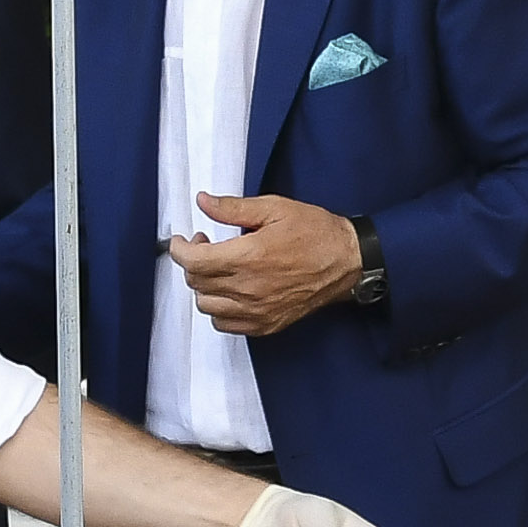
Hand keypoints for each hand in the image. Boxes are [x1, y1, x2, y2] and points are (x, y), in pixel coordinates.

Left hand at [165, 194, 362, 337]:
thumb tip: (203, 201)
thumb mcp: (275, 208)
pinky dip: (219, 309)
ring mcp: (258, 311)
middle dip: (192, 262)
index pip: (193, 261)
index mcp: (249, 257)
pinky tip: (230, 292)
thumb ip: (234, 208)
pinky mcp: (266, 324)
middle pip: (197, 283)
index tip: (182, 241)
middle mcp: (250, 288)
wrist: (347, 262)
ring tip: (218, 269)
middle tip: (206, 245)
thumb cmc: (316, 233)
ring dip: (204, 287)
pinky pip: (226, 325)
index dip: (180, 249)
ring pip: (207, 307)